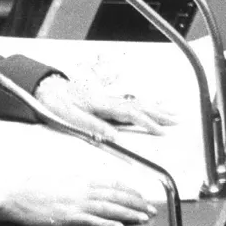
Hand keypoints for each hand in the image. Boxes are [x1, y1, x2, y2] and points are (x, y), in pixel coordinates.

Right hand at [0, 169, 156, 225]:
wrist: (14, 196)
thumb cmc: (33, 188)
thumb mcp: (59, 179)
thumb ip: (77, 182)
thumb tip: (92, 184)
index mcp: (80, 179)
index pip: (111, 184)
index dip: (129, 190)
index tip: (141, 196)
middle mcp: (81, 190)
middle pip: (115, 196)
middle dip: (136, 202)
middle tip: (150, 209)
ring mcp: (75, 204)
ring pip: (108, 208)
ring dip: (128, 213)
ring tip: (142, 218)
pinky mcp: (67, 218)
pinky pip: (91, 222)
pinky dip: (106, 224)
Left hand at [34, 73, 175, 138]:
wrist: (48, 89)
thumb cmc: (57, 104)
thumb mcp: (71, 118)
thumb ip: (93, 126)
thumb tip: (114, 136)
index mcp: (101, 104)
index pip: (130, 113)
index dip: (147, 122)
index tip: (161, 131)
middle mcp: (108, 99)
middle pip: (139, 105)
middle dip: (159, 113)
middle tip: (177, 120)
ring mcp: (108, 98)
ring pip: (137, 102)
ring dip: (156, 108)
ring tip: (172, 112)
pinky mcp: (106, 100)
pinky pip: (130, 102)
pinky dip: (144, 104)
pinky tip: (152, 105)